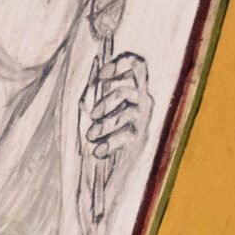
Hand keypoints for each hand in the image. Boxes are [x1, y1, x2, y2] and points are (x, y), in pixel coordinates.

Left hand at [77, 48, 148, 224]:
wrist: (111, 171)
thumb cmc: (101, 133)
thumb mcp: (96, 110)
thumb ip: (95, 93)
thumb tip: (92, 78)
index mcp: (133, 88)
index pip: (138, 65)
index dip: (122, 63)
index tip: (101, 75)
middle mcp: (143, 100)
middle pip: (129, 88)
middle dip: (107, 99)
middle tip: (92, 114)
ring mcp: (143, 119)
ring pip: (125, 112)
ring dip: (104, 124)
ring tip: (90, 136)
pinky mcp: (141, 138)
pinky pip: (125, 135)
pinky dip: (109, 143)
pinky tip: (98, 152)